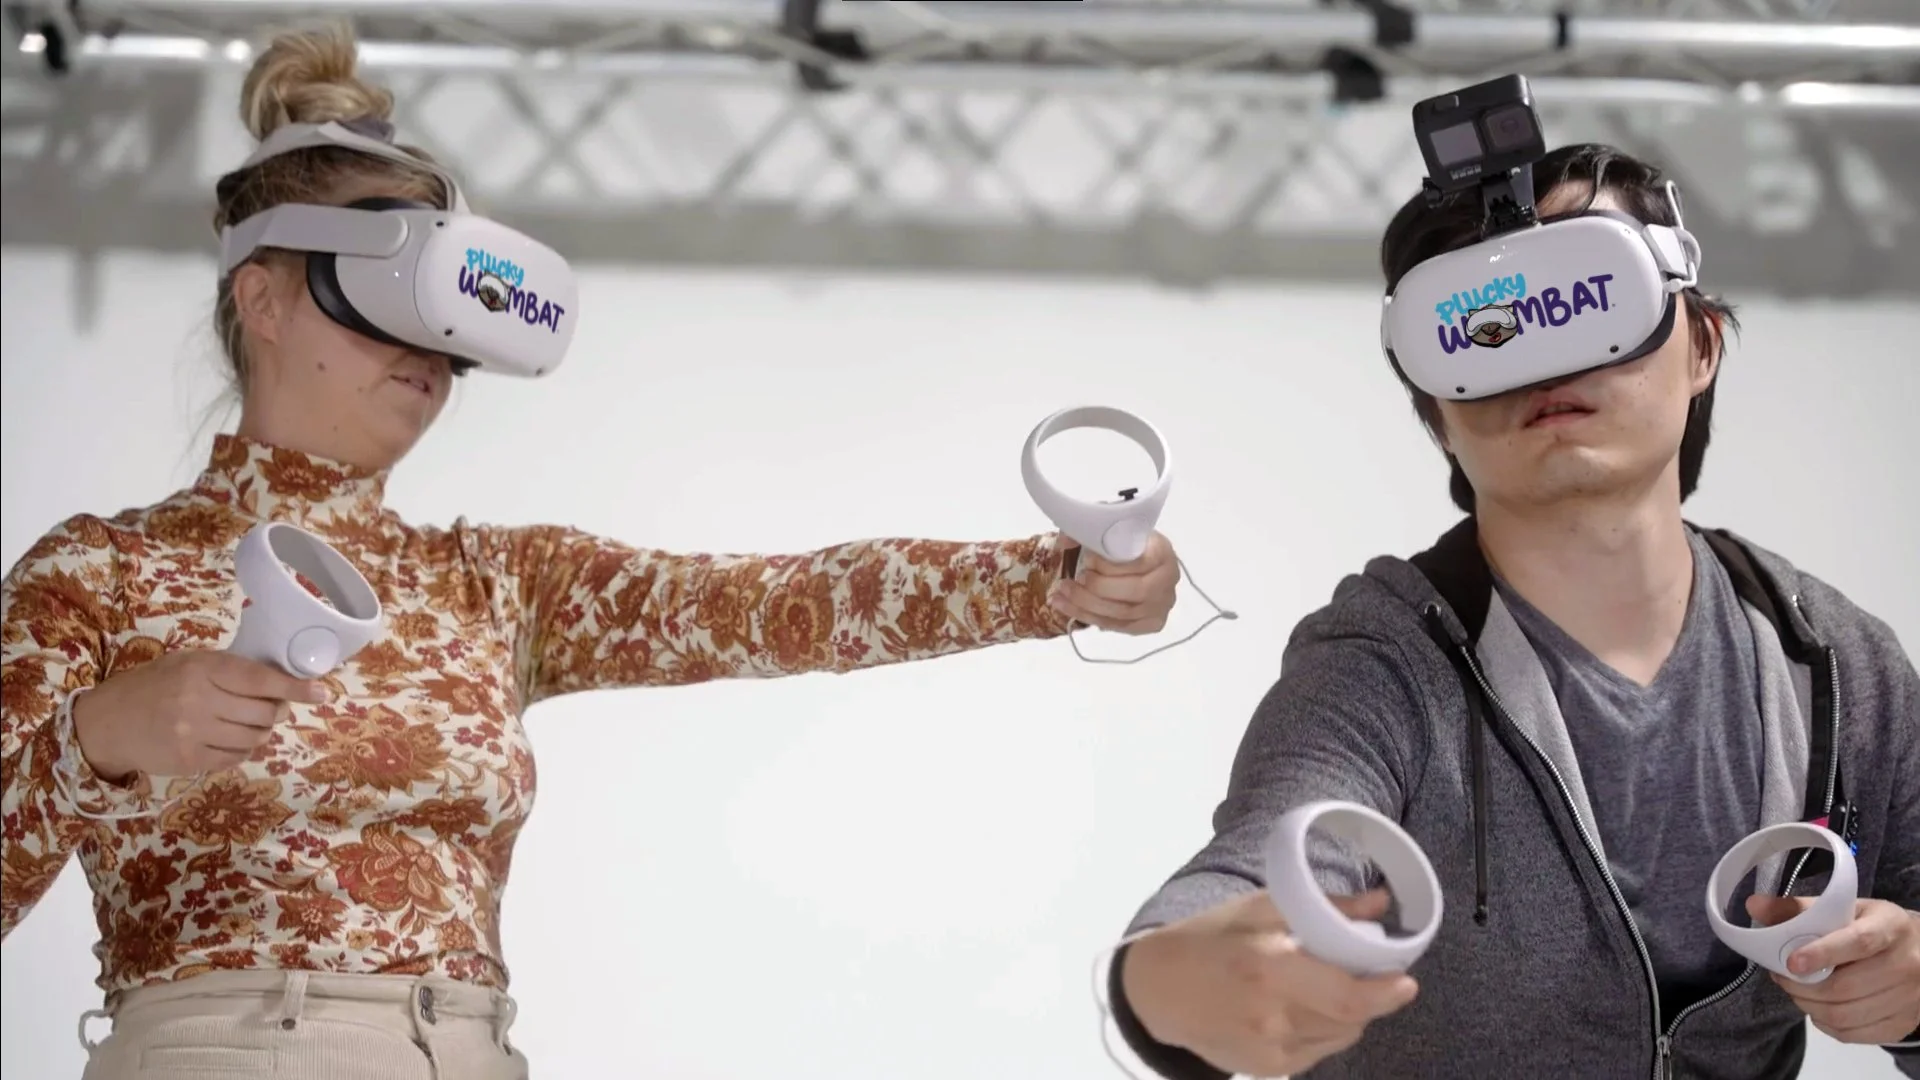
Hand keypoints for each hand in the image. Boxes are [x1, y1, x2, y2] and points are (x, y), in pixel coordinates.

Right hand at [72, 649, 329, 780]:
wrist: (108, 722)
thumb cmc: (155, 685)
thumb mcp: (189, 663)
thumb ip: (230, 671)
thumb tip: (282, 685)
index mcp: (202, 669)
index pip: (261, 680)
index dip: (295, 687)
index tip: (322, 693)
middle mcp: (199, 701)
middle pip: (264, 713)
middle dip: (277, 711)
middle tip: (272, 708)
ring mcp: (194, 734)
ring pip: (255, 739)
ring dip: (261, 732)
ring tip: (248, 723)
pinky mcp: (191, 762)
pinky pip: (237, 758)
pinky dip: (242, 750)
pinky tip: (229, 739)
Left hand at [1049, 532, 1177, 634]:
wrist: (1138, 560)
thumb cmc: (1124, 543)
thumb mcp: (1110, 529)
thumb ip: (1089, 532)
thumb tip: (1065, 542)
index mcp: (1162, 551)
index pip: (1140, 562)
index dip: (1110, 565)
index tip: (1086, 559)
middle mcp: (1169, 579)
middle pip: (1135, 591)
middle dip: (1097, 588)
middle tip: (1074, 579)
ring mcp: (1163, 604)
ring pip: (1124, 613)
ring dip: (1087, 605)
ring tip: (1061, 594)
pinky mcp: (1152, 623)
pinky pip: (1119, 626)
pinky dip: (1091, 618)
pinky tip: (1069, 608)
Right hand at [1122, 889, 1419, 1076]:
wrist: (1156, 989)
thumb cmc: (1209, 938)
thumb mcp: (1260, 907)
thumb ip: (1325, 907)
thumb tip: (1382, 902)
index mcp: (1269, 968)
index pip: (1346, 996)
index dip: (1385, 993)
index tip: (1406, 980)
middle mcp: (1271, 1017)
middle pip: (1350, 1020)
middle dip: (1371, 998)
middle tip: (1374, 976)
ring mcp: (1269, 1050)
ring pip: (1339, 1037)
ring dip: (1348, 1013)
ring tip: (1325, 986)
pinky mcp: (1267, 1069)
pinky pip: (1318, 1051)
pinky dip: (1323, 1029)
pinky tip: (1300, 1007)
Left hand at [1746, 895, 1919, 1044]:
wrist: (1919, 953)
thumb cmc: (1873, 927)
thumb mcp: (1842, 909)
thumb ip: (1797, 908)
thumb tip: (1754, 905)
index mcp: (1892, 927)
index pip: (1859, 942)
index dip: (1823, 954)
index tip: (1791, 963)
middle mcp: (1908, 964)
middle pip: (1846, 987)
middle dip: (1802, 987)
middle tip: (1782, 977)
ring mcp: (1909, 999)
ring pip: (1846, 1015)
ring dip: (1810, 1006)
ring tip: (1797, 991)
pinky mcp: (1903, 1024)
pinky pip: (1854, 1034)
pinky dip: (1826, 1024)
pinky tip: (1819, 1008)